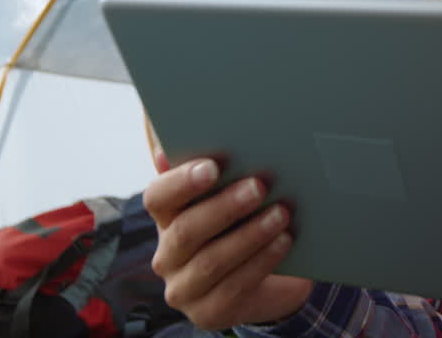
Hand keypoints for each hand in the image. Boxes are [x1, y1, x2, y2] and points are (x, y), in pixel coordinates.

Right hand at [144, 151, 313, 329]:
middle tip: (259, 186)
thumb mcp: (231, 196)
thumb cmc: (244, 225)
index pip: (158, 197)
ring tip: (281, 214)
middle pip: (186, 230)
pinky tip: (284, 241)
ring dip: (250, 235)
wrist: (267, 280)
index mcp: (166, 218)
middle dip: (225, 207)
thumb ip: (219, 167)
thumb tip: (213, 128)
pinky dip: (262, 260)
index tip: (212, 166)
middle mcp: (167, 255)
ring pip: (212, 261)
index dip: (181, 181)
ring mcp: (184, 288)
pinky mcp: (208, 313)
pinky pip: (235, 286)